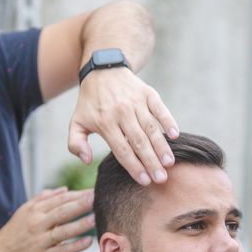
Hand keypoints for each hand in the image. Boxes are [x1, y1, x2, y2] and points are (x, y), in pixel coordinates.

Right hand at [0, 187, 94, 251]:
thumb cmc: (15, 232)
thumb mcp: (25, 211)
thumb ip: (44, 198)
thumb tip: (65, 189)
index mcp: (34, 211)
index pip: (59, 200)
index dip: (77, 194)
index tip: (93, 190)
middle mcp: (37, 224)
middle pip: (62, 212)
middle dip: (80, 204)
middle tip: (97, 197)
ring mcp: (40, 241)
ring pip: (63, 231)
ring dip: (80, 225)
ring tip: (95, 218)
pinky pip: (62, 251)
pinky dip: (75, 246)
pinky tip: (88, 241)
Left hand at [68, 67, 178, 184]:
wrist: (103, 70)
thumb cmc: (90, 103)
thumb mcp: (76, 122)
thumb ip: (76, 144)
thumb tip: (86, 161)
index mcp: (104, 123)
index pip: (121, 150)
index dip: (133, 166)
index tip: (144, 181)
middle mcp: (121, 112)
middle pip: (138, 142)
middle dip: (151, 162)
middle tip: (162, 178)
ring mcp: (136, 102)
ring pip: (151, 128)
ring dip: (161, 146)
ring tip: (169, 163)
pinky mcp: (148, 93)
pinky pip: (160, 109)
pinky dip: (168, 121)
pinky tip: (175, 135)